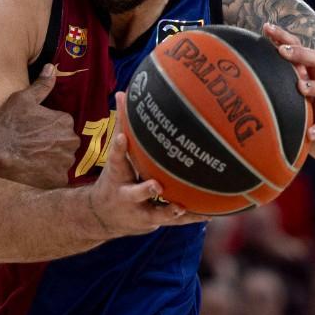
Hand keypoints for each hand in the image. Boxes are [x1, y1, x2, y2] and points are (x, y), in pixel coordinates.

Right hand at [0, 64, 78, 188]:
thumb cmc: (8, 122)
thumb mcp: (23, 99)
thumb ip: (42, 85)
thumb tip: (52, 68)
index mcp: (65, 121)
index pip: (63, 126)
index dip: (48, 130)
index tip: (34, 133)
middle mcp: (70, 140)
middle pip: (66, 144)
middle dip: (54, 146)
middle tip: (33, 148)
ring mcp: (65, 161)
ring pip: (63, 161)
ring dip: (52, 161)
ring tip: (32, 160)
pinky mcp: (58, 178)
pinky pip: (58, 178)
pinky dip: (48, 176)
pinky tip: (33, 171)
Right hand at [84, 91, 209, 238]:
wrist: (103, 216)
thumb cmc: (115, 177)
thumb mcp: (114, 155)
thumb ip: (120, 126)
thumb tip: (121, 92)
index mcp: (117, 174)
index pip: (116, 159)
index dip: (119, 148)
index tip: (123, 137)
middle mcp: (126, 195)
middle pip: (135, 193)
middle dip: (145, 190)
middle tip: (157, 185)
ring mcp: (140, 211)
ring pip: (156, 213)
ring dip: (169, 210)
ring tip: (182, 206)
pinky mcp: (153, 222)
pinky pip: (175, 221)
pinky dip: (191, 217)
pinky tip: (210, 213)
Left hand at [262, 23, 314, 164]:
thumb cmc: (297, 107)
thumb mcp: (282, 89)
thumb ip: (265, 76)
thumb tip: (230, 65)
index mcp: (304, 70)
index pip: (296, 46)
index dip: (283, 36)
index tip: (266, 27)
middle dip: (300, 52)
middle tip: (283, 51)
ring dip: (314, 86)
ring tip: (301, 86)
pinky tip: (310, 133)